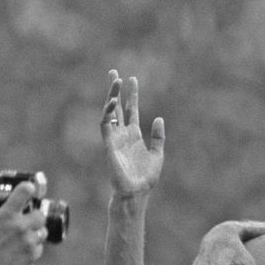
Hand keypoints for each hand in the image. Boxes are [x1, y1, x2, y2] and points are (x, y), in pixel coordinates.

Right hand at [0, 181, 46, 264]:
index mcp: (7, 215)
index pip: (25, 191)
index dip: (28, 188)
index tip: (29, 190)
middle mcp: (21, 226)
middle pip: (41, 215)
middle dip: (35, 217)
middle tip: (27, 221)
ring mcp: (28, 241)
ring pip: (42, 233)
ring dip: (35, 234)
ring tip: (23, 238)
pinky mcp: (32, 256)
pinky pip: (39, 248)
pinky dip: (33, 249)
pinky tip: (21, 251)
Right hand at [101, 70, 164, 195]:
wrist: (136, 192)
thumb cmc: (145, 178)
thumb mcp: (157, 154)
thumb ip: (158, 137)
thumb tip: (159, 118)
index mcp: (134, 135)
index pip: (131, 110)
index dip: (131, 95)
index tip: (131, 79)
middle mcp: (122, 134)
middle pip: (117, 107)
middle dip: (115, 90)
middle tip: (114, 72)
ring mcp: (114, 138)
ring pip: (109, 112)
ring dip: (111, 96)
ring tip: (115, 81)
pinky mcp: (108, 145)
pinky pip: (105, 125)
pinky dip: (108, 113)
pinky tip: (112, 102)